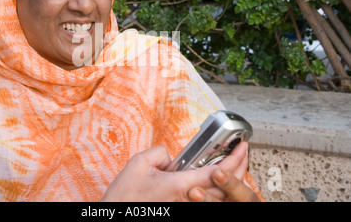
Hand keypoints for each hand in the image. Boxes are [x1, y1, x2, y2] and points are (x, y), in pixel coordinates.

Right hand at [100, 142, 247, 201]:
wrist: (118, 216)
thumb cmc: (126, 197)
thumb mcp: (139, 163)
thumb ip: (160, 152)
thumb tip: (171, 157)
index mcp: (180, 186)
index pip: (216, 173)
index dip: (234, 159)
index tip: (241, 147)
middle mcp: (188, 199)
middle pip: (224, 187)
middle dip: (239, 168)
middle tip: (243, 153)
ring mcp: (186, 206)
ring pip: (218, 196)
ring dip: (230, 180)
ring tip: (235, 165)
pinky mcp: (181, 208)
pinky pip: (205, 201)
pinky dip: (217, 190)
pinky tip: (216, 181)